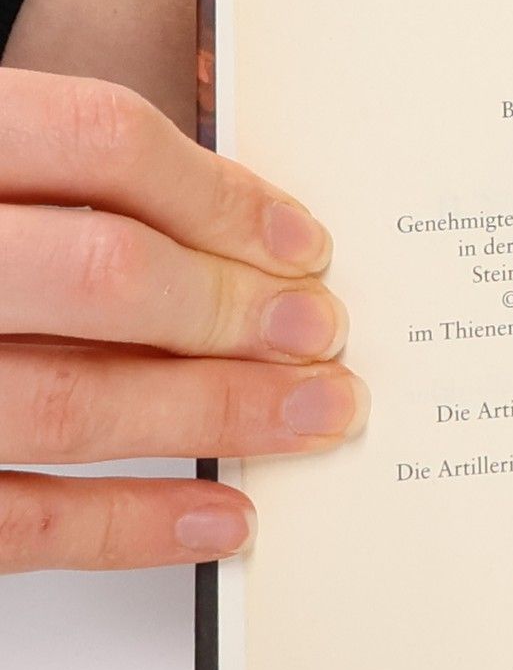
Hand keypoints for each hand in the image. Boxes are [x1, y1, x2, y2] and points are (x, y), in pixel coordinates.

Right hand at [0, 69, 364, 570]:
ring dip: (215, 415)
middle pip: (104, 274)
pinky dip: (128, 527)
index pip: (98, 142)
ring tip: (311, 417)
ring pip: (70, 400)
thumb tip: (232, 212)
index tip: (302, 242)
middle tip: (325, 334)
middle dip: (238, 312)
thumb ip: (54, 175)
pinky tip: (217, 516)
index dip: (222, 193)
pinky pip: (12, 520)